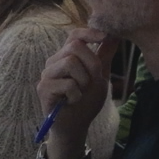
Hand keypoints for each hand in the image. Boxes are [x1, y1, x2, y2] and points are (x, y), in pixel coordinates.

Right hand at [37, 28, 117, 158]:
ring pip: (70, 62)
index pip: (75, 35)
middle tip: (91, 82)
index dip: (89, 32)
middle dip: (91, 64)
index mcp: (67, 56)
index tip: (104, 36)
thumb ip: (104, 56)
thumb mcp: (100, 76)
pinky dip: (76, 95)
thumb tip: (114, 35)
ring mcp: (47, 74)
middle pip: (74, 46)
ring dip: (83, 81)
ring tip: (80, 92)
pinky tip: (71, 101)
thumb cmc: (86, 100)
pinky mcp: (43, 88)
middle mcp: (54, 61)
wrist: (76, 125)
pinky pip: (67, 84)